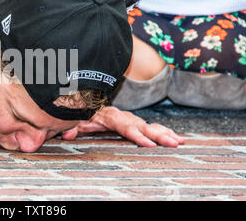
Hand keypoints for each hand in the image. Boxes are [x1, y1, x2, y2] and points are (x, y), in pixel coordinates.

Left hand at [62, 106, 183, 147]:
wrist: (91, 101)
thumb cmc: (86, 113)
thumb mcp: (78, 119)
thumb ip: (74, 126)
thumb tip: (66, 135)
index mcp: (112, 117)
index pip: (126, 127)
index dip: (138, 136)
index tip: (149, 145)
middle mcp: (126, 118)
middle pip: (144, 127)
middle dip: (159, 136)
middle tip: (174, 143)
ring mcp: (133, 120)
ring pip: (151, 126)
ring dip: (166, 134)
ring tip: (180, 142)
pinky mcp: (136, 123)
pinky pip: (152, 127)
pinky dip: (165, 132)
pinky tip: (178, 138)